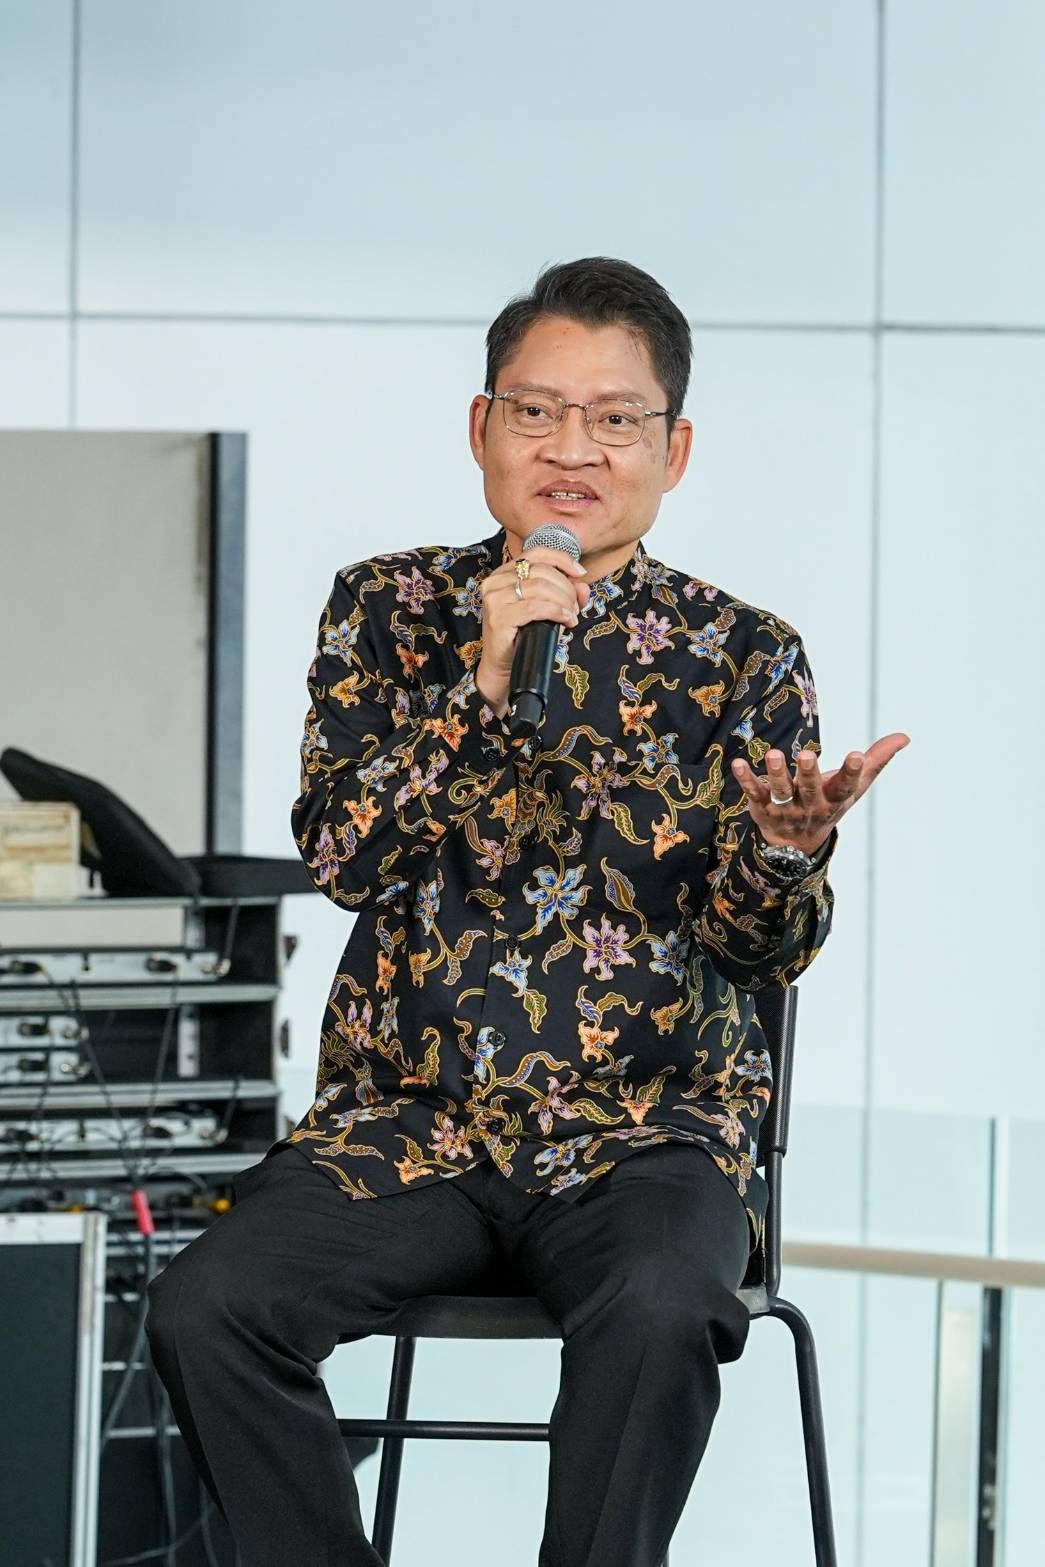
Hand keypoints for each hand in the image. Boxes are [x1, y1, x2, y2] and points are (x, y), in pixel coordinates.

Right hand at [475, 547, 589, 713]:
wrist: (503, 665)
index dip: (563, 559)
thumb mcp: (546, 608)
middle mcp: (495, 581)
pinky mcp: (499, 617)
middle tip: (575, 606)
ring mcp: (495, 599)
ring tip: (571, 616)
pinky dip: (556, 612)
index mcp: (504, 572)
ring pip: (541, 588)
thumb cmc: (522, 634)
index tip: (580, 573)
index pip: (537, 552)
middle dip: (567, 588)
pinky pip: (536, 607)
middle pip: (542, 572)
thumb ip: (565, 593)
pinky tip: (565, 620)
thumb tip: (583, 585)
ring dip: (564, 601)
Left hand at [730, 732, 910, 855]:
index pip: (846, 786)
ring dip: (776, 774)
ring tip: (774, 755)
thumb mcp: (854, 786)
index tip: (857, 755)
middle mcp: (810, 805)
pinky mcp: (763, 806)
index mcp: (834, 798)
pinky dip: (746, 780)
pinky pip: (754, 793)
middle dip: (808, 773)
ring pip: (780, 791)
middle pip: (809, 789)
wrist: (797, 844)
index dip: (852, 771)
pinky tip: (737, 764)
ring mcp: (785, 808)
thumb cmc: (830, 802)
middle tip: (808, 754)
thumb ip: (877, 760)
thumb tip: (904, 736)